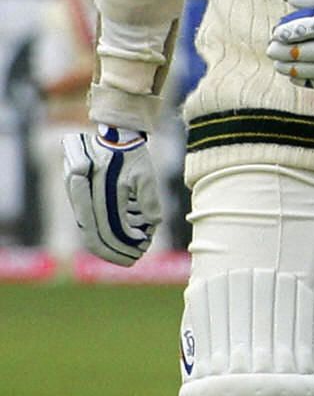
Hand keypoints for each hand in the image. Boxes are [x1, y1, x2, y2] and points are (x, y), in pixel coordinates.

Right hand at [64, 127, 162, 264]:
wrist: (113, 135)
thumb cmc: (131, 154)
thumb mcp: (145, 174)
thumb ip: (149, 198)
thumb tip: (154, 223)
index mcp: (91, 185)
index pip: (103, 225)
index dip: (121, 243)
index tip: (139, 251)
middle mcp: (79, 192)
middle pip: (92, 233)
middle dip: (114, 250)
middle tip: (134, 260)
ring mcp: (77, 196)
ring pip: (89, 230)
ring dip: (110, 245)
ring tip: (132, 253)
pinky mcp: (80, 197)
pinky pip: (90, 222)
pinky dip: (106, 233)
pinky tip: (124, 240)